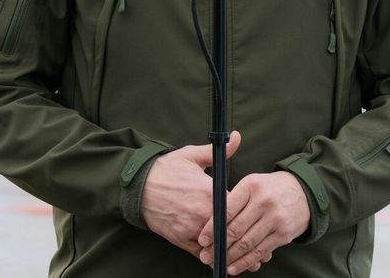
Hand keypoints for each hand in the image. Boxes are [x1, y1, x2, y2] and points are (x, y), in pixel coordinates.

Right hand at [142, 131, 241, 256]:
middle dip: (241, 229)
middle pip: (231, 226)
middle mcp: (202, 212)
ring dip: (227, 244)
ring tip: (239, 247)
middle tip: (251, 231)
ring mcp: (191, 228)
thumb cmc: (166, 169)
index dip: (246, 209)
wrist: (138, 186)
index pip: (238, 205)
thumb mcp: (192, 155)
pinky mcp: (180, 239)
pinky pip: (201, 252)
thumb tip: (237, 137)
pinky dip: (210, 253)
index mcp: (209, 191)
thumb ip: (219, 151)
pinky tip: (217, 250)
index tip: (249, 210)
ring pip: (217, 242)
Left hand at [199, 170, 309, 274]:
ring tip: (218, 263)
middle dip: (218, 246)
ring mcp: (275, 218)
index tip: (202, 240)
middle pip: (236, 229)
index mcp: (251, 186)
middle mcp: (264, 201)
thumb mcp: (252, 183)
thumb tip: (212, 225)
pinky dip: (245, 262)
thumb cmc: (270, 189)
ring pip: (247, 243)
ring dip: (230, 257)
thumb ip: (233, 200)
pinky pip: (260, 251)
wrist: (303, 192)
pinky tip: (234, 267)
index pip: (227, 210)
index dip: (212, 227)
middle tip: (206, 256)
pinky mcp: (283, 233)